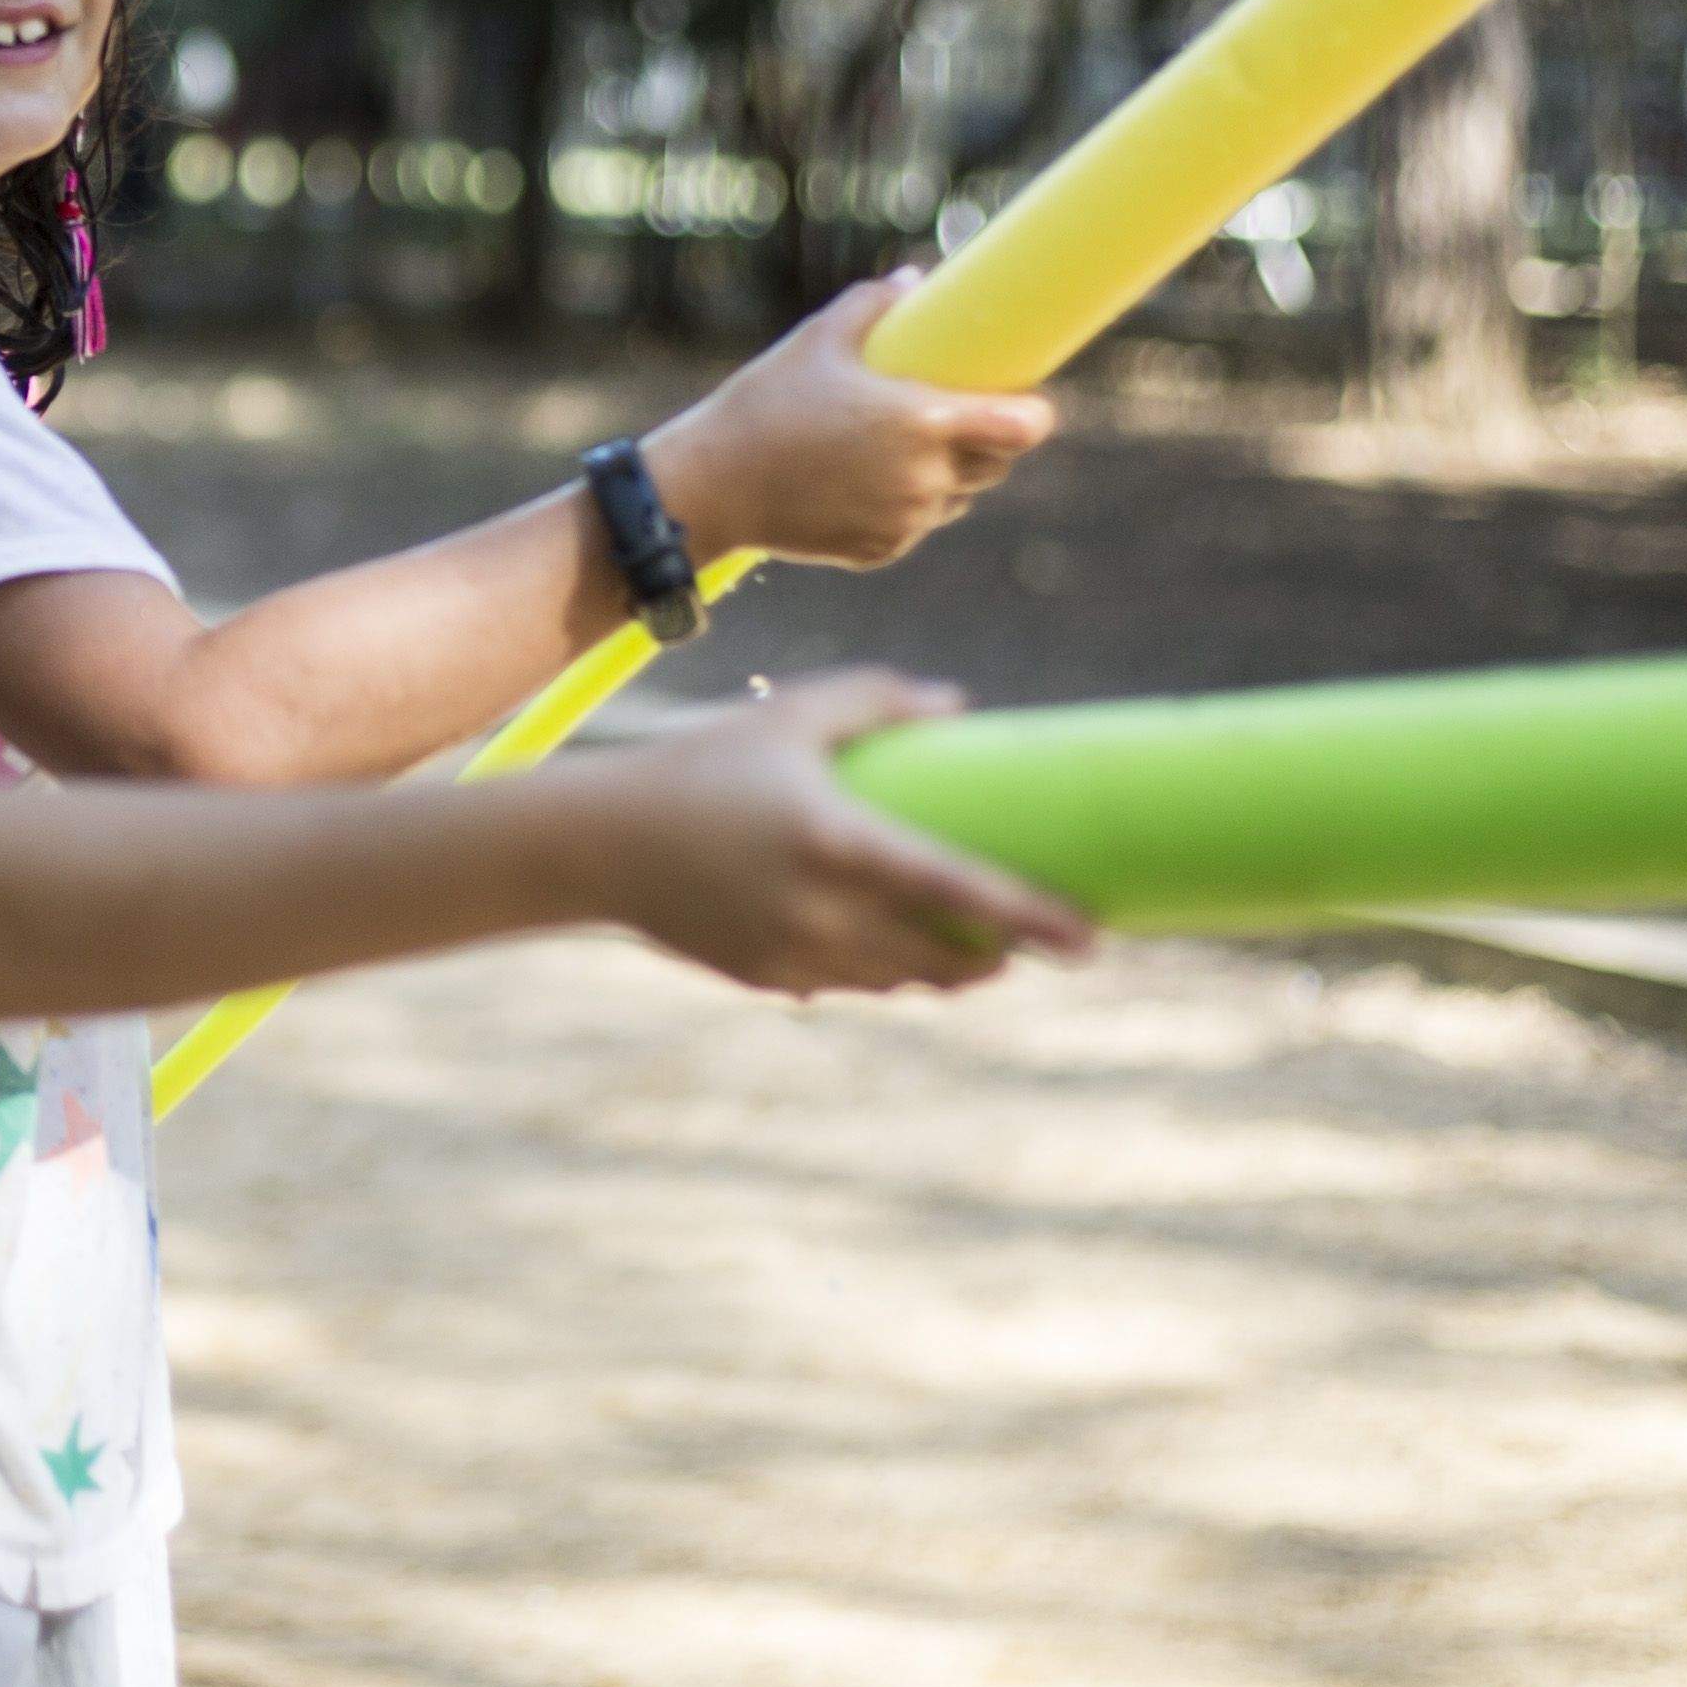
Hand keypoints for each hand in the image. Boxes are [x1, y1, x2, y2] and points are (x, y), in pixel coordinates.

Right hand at [565, 670, 1087, 998]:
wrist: (597, 841)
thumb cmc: (700, 763)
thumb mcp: (789, 717)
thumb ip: (876, 700)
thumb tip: (960, 706)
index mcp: (838, 843)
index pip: (961, 891)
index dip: (1033, 919)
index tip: (1089, 938)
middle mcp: (822, 911)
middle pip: (942, 957)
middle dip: (995, 957)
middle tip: (1027, 940)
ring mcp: (793, 954)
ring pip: (898, 982)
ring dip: (941, 973)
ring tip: (971, 953)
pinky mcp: (766, 978)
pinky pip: (845, 986)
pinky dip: (875, 972)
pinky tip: (882, 952)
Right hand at [640, 272, 1051, 572]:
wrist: (711, 486)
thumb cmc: (766, 404)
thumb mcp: (817, 340)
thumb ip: (874, 305)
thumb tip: (914, 283)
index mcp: (924, 421)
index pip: (1025, 426)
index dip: (1033, 412)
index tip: (1021, 398)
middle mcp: (926, 478)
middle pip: (997, 464)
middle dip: (987, 440)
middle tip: (952, 414)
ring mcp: (906, 520)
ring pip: (956, 496)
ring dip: (947, 474)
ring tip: (899, 447)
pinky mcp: (882, 550)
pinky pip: (916, 524)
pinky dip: (904, 505)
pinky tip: (863, 482)